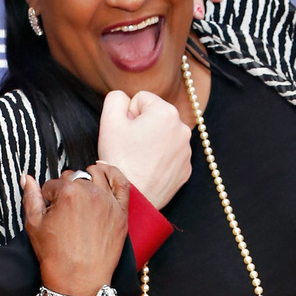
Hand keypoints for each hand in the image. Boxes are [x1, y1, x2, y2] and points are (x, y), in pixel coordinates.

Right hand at [23, 166, 128, 295]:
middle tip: (65, 211)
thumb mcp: (33, 226)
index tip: (50, 213)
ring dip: (86, 179)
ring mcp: (108, 202)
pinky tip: (103, 170)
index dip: (48, 199)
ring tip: (80, 195)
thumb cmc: (55, 256)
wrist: (78, 281)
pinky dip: (113, 173)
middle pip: (74, 178)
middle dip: (66, 190)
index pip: (53, 184)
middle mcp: (90, 192)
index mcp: (67, 192)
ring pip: (95, 175)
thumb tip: (27, 178)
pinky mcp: (121, 213)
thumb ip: (31, 197)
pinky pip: (122, 183)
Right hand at [97, 89, 192, 208]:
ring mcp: (187, 151)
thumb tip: (126, 100)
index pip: (141, 99)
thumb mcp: (109, 120)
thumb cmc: (120, 159)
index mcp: (166, 112)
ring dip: (152, 142)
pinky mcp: (185, 169)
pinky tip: (149, 169)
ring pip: (163, 136)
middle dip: (143, 127)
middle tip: (132, 146)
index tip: (126, 132)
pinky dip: (159, 159)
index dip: (128, 114)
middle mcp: (183, 129)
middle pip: (155, 117)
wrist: (132, 197)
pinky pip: (170, 155)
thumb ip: (116, 98)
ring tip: (140, 159)